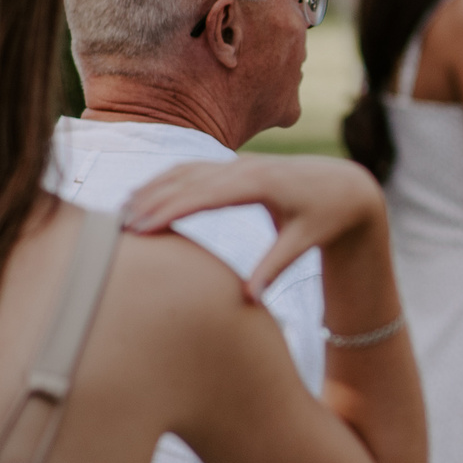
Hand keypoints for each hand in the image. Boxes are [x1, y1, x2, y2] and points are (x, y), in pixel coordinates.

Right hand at [124, 156, 389, 300]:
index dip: (171, 209)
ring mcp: (239, 163)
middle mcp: (247, 167)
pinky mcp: (235, 165)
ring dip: (151, 189)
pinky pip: (192, 169)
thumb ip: (275, 267)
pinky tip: (141, 197)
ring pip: (185, 171)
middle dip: (150, 201)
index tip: (141, 228)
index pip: (206, 194)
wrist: (346, 186)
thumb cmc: (327, 217)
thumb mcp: (305, 242)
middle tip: (116, 228)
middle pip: (187, 181)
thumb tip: (250, 299)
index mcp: (263, 184)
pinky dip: (164, 181)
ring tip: (119, 214)